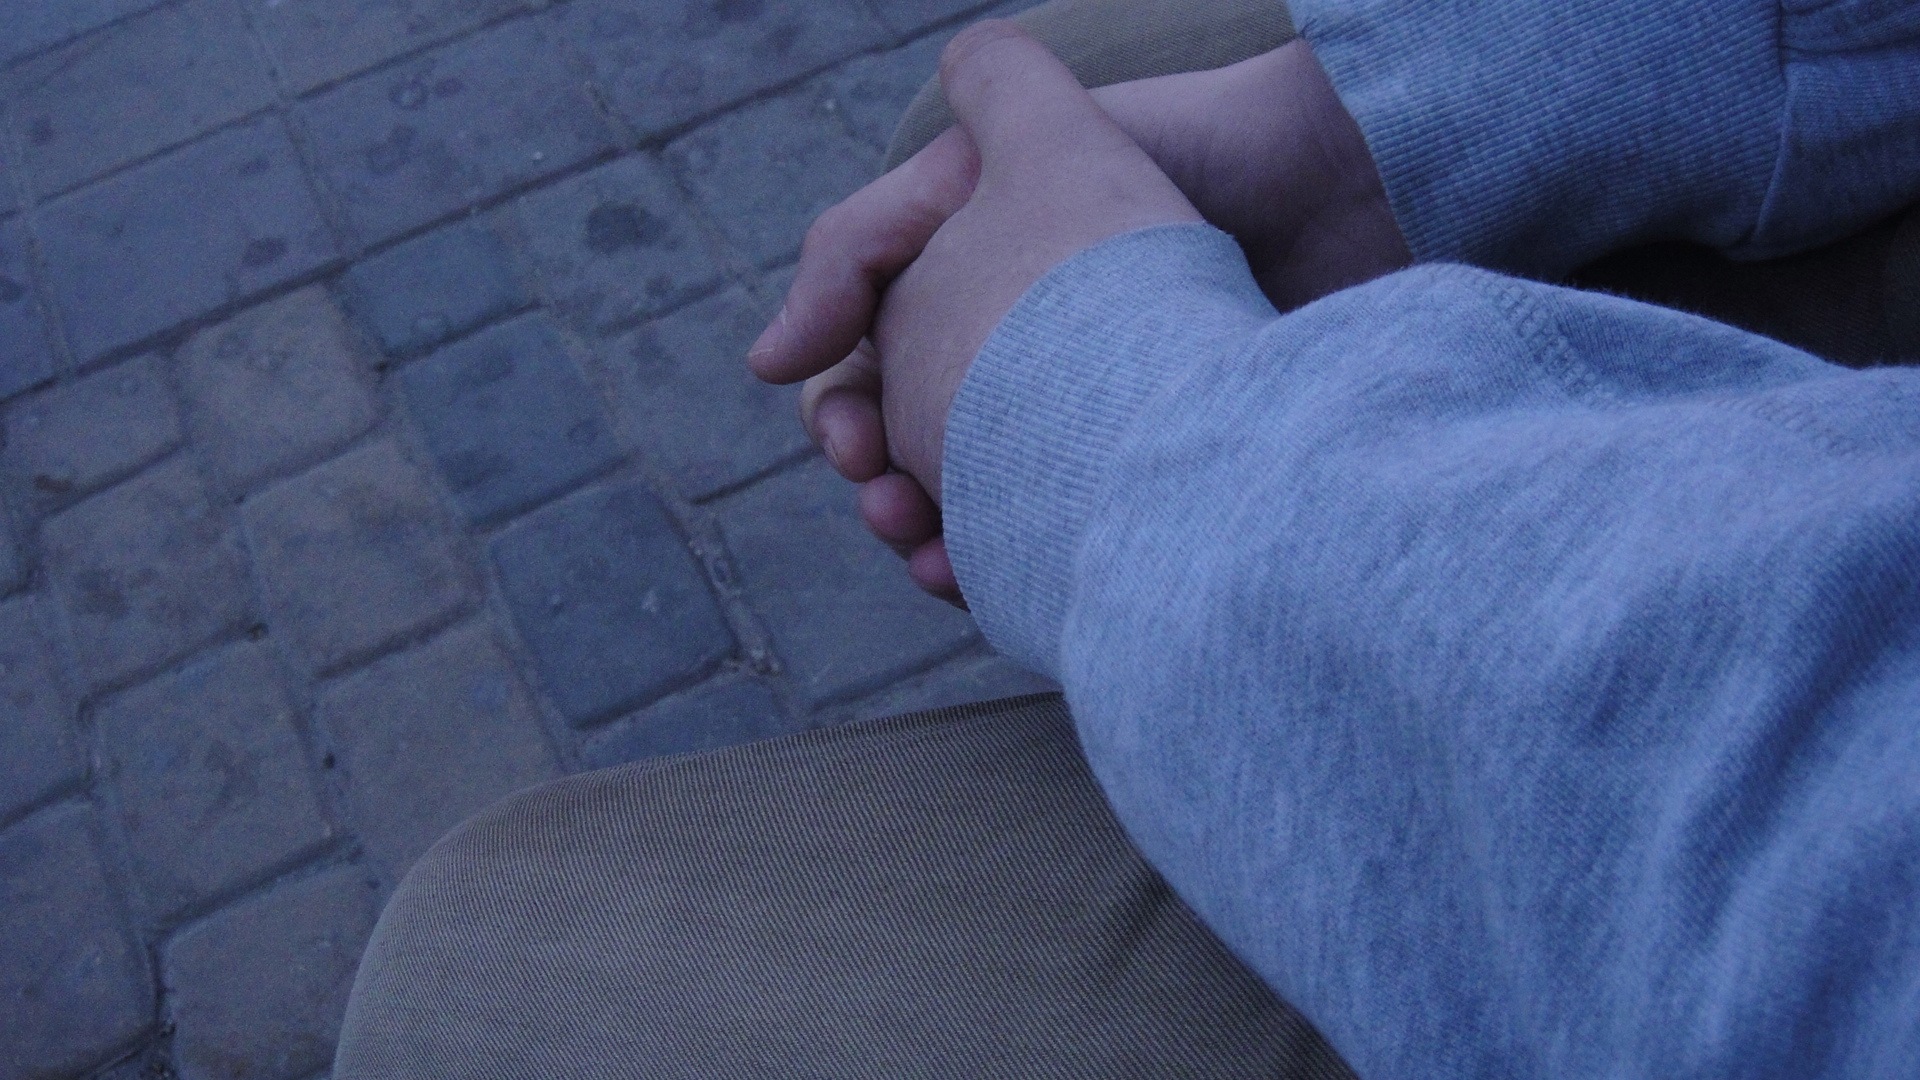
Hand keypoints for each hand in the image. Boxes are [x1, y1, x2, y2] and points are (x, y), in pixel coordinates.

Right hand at [752, 27, 1408, 602]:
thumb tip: (763, 363)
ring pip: (982, 509)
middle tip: (894, 509)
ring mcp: (1089, 421)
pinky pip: (1065, 542)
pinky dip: (1019, 569)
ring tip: (940, 558)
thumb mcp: (998, 155)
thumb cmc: (1182, 151)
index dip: (845, 414)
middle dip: (887, 491)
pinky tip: (1001, 581)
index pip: (871, 377)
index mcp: (976, 291)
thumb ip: (864, 236)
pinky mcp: (1158, 472)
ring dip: (941, 540)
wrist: (1343, 188)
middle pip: (917, 456)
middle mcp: (1024, 361)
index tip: (853, 437)